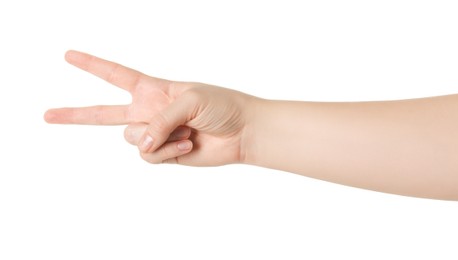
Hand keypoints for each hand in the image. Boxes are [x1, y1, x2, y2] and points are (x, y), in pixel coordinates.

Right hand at [45, 51, 255, 165]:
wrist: (242, 132)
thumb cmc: (221, 106)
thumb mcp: (189, 100)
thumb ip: (159, 120)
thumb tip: (139, 143)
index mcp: (154, 89)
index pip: (116, 75)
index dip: (92, 65)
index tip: (69, 55)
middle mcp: (149, 111)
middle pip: (103, 114)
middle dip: (75, 114)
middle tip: (47, 114)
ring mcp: (155, 134)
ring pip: (132, 139)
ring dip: (159, 137)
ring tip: (185, 132)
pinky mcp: (164, 154)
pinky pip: (149, 155)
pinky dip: (168, 152)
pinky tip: (187, 145)